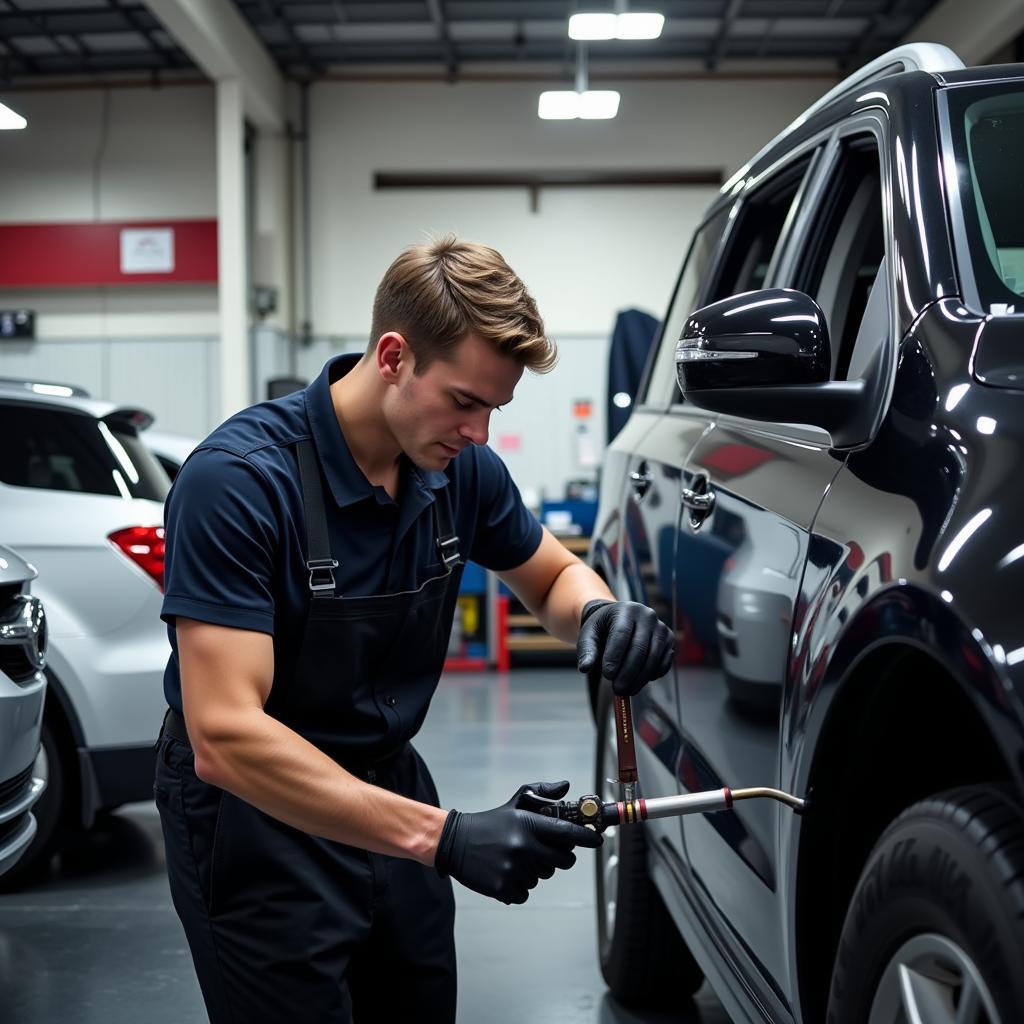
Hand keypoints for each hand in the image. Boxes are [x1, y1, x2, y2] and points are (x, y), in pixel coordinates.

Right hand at [434, 780, 601, 904]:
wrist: (455, 842)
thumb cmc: (491, 822)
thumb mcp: (516, 803)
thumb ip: (542, 793)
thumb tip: (567, 787)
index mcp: (527, 825)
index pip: (566, 833)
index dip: (586, 837)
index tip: (598, 840)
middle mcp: (523, 847)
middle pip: (562, 862)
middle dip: (562, 858)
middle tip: (551, 853)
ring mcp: (513, 870)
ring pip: (543, 877)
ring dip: (536, 870)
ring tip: (517, 858)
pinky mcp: (503, 888)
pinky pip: (526, 893)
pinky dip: (520, 886)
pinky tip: (507, 872)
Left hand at [576, 599, 674, 695]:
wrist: (620, 619)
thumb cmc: (603, 628)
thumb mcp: (589, 634)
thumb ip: (586, 650)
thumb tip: (584, 668)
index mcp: (626, 610)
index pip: (621, 634)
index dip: (615, 657)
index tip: (607, 675)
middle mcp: (647, 616)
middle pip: (640, 649)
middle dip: (628, 673)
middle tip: (617, 689)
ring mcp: (661, 628)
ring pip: (653, 658)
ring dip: (640, 678)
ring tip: (626, 690)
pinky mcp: (669, 640)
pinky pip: (664, 663)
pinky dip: (652, 676)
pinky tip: (639, 682)